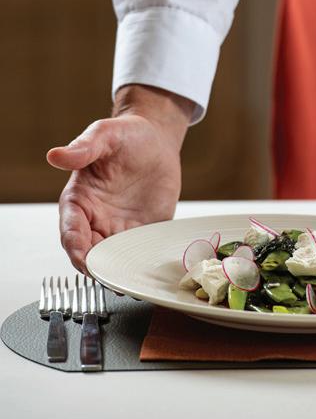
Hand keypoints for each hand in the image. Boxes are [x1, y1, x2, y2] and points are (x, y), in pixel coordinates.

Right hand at [47, 85, 193, 272]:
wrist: (157, 141)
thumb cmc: (127, 135)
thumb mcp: (106, 135)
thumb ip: (83, 148)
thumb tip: (55, 155)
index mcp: (79, 199)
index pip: (71, 230)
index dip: (75, 247)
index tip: (83, 261)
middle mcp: (96, 218)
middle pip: (90, 251)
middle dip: (96, 268)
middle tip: (108, 279)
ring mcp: (120, 227)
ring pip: (113, 257)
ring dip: (117, 271)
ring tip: (126, 283)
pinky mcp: (143, 230)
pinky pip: (138, 251)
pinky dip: (139, 263)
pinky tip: (147, 272)